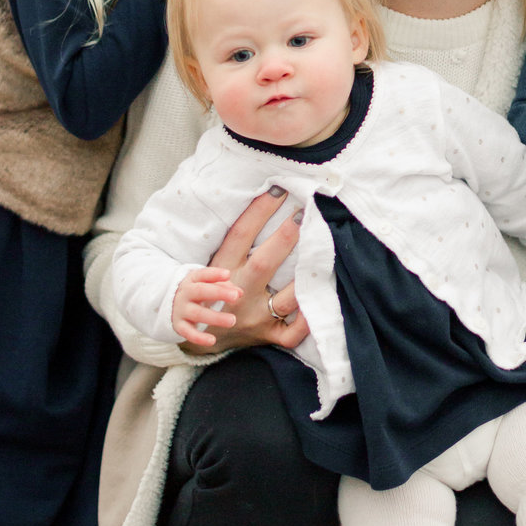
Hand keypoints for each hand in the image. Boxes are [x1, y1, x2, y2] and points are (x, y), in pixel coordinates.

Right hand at [172, 268, 240, 347]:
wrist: (171, 304)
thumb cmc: (198, 292)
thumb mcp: (208, 285)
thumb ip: (225, 287)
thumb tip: (240, 293)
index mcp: (192, 279)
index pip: (203, 274)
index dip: (214, 274)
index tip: (227, 274)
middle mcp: (185, 293)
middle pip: (200, 291)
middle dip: (218, 293)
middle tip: (235, 296)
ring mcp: (181, 309)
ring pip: (197, 313)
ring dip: (215, 317)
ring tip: (232, 320)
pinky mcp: (179, 325)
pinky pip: (188, 332)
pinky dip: (199, 338)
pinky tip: (212, 341)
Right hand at [178, 190, 308, 356]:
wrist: (205, 332)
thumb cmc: (216, 288)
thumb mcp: (216, 262)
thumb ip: (238, 239)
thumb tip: (266, 197)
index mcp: (224, 269)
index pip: (241, 234)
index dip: (259, 210)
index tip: (279, 189)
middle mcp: (239, 293)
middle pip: (263, 263)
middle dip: (284, 238)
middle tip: (302, 215)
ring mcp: (256, 317)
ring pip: (284, 300)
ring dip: (302, 281)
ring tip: (321, 257)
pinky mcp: (268, 335)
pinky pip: (292, 333)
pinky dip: (307, 322)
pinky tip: (319, 303)